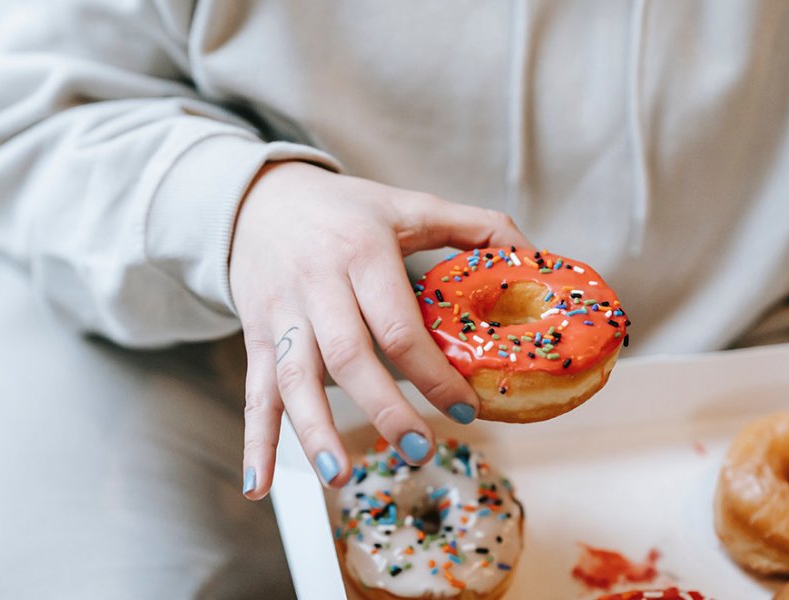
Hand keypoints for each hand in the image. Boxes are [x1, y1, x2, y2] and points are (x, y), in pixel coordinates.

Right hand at [232, 162, 531, 497]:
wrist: (260, 200)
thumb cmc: (345, 211)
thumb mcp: (407, 206)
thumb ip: (473, 226)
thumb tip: (534, 255)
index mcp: (362, 254)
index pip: (398, 322)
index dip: (433, 371)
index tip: (467, 408)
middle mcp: (317, 286)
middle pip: (348, 355)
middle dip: (384, 407)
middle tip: (421, 448)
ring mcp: (282, 315)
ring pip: (294, 379)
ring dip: (314, 431)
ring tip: (340, 475)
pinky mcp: (255, 337)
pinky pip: (255, 393)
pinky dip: (256, 442)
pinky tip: (262, 485)